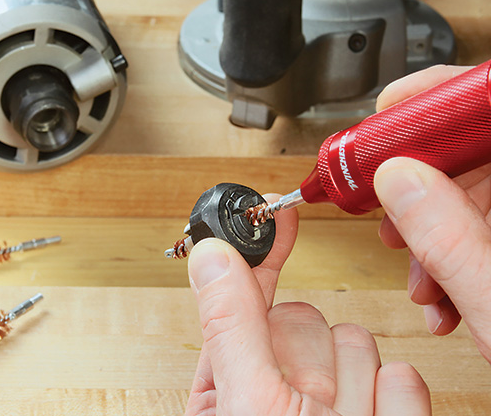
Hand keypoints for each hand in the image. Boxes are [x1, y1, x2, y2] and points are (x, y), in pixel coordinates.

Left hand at [185, 195, 430, 414]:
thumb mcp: (249, 401)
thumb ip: (231, 326)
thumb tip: (210, 256)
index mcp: (229, 388)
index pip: (243, 302)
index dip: (259, 255)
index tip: (270, 215)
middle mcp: (282, 391)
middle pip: (305, 317)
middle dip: (313, 351)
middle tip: (311, 394)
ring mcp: (336, 400)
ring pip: (354, 340)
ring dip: (356, 378)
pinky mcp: (385, 410)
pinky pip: (400, 374)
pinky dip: (395, 400)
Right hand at [374, 65, 490, 362]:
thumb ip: (449, 241)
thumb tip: (397, 180)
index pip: (490, 101)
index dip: (440, 96)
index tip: (392, 112)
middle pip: (477, 152)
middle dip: (420, 186)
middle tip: (389, 215)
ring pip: (478, 192)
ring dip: (433, 233)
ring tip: (420, 277)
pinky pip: (487, 224)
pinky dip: (457, 254)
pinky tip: (444, 292)